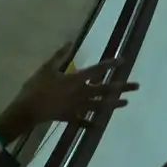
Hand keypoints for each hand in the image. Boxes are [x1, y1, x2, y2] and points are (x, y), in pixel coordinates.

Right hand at [0, 44, 136, 138]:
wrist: (29, 109)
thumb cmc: (37, 86)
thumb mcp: (47, 67)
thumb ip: (59, 55)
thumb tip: (70, 42)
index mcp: (77, 79)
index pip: (98, 70)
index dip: (110, 64)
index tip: (122, 61)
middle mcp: (82, 93)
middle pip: (106, 90)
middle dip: (122, 87)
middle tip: (137, 86)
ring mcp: (79, 107)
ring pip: (100, 106)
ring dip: (114, 104)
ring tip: (126, 103)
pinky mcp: (72, 118)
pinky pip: (85, 122)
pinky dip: (92, 123)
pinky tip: (99, 125)